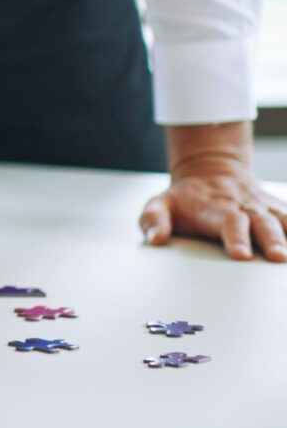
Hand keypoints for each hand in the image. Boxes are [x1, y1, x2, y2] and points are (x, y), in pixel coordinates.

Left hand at [139, 120, 286, 260]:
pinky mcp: (280, 210)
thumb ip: (153, 219)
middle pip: (261, 222)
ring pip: (285, 220)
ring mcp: (266, 208)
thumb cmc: (185, 197)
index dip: (235, 236)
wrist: (211, 170)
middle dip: (270, 239)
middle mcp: (245, 207)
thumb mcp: (160, 203)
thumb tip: (154, 239)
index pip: (227, 222)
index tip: (240, 254)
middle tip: (277, 257)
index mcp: (216, 208)